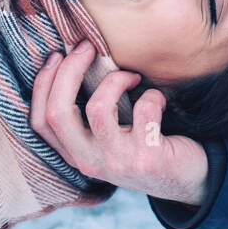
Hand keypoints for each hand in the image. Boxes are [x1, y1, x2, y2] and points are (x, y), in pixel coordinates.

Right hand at [30, 41, 209, 206]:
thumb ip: (88, 117)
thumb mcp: (108, 140)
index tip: (56, 56)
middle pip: (58, 113)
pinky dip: (152, 95)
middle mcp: (89, 162)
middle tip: (88, 47)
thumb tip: (75, 60)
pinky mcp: (147, 159)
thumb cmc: (143, 146)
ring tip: (132, 76)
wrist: (187, 181)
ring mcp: (118, 163)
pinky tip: (158, 99)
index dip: (42, 85)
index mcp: (75, 154)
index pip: (40, 121)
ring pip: (98, 109)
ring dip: (115, 80)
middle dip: (69, 71)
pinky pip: (144, 111)